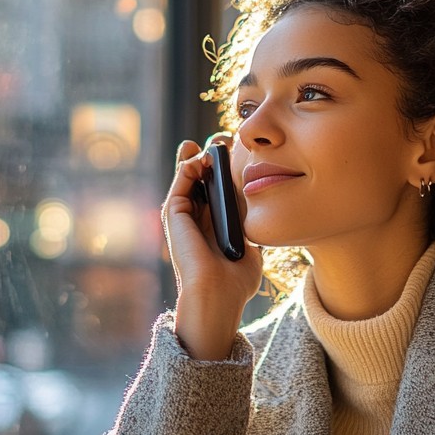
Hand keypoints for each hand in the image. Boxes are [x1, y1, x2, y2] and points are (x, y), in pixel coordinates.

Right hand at [162, 139, 262, 359]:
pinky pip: (180, 182)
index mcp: (214, 225)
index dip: (226, 168)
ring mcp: (183, 216)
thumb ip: (250, 227)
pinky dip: (189, 166)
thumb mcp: (250, 245)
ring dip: (199, 156)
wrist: (218, 296)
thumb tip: (261, 210)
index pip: (217, 188)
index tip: (239, 151)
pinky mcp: (174, 215)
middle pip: (200, 178)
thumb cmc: (236, 280)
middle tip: (223, 138)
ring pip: (188, 176)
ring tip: (214, 143)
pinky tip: (203, 157)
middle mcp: (196, 218)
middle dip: (210, 156)